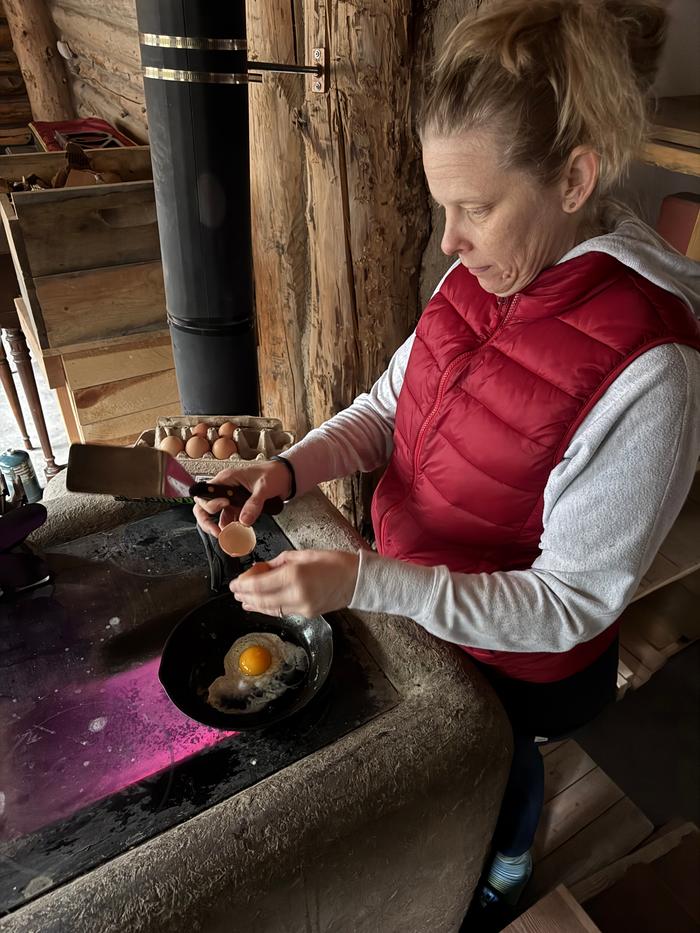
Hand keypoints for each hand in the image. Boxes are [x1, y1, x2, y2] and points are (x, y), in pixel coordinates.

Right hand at [193, 460, 291, 535]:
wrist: (285, 477)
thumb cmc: (273, 473)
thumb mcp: (263, 487)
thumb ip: (253, 504)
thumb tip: (244, 521)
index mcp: (226, 479)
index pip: (205, 493)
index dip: (210, 503)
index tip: (224, 506)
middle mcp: (225, 490)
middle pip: (204, 507)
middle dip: (207, 522)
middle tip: (218, 533)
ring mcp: (231, 499)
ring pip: (216, 516)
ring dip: (220, 528)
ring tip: (229, 538)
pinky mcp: (238, 507)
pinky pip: (229, 520)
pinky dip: (232, 529)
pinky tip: (238, 535)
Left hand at [230, 549, 359, 617]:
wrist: (357, 580)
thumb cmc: (334, 562)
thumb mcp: (304, 554)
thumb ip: (279, 562)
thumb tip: (262, 569)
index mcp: (294, 575)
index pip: (259, 584)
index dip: (242, 585)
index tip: (233, 583)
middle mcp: (296, 593)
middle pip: (261, 599)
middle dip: (245, 596)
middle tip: (235, 592)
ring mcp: (301, 607)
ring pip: (270, 609)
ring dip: (254, 605)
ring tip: (243, 601)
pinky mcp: (307, 614)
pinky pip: (282, 611)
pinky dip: (269, 608)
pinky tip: (261, 605)